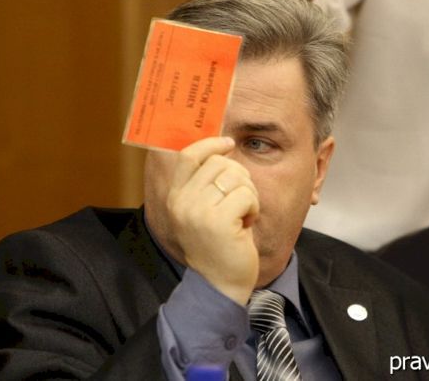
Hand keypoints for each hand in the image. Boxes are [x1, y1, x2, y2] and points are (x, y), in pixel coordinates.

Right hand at [166, 137, 259, 304]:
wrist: (221, 284)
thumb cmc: (219, 245)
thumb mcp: (203, 211)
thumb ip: (204, 182)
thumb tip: (221, 147)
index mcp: (174, 197)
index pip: (188, 155)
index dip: (210, 144)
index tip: (229, 144)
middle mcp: (181, 202)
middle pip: (218, 162)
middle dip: (239, 176)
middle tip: (241, 200)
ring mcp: (197, 212)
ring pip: (235, 176)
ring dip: (248, 193)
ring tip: (242, 214)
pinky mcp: (218, 222)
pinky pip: (246, 194)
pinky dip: (254, 207)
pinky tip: (246, 224)